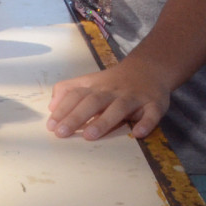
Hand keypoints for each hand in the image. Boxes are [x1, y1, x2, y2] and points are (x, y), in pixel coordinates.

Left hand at [46, 60, 170, 140]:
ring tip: (89, 136)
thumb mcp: (88, 81)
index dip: (63, 109)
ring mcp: (134, 97)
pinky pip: (151, 114)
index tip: (51, 126)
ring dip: (104, 121)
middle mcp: (112, 91)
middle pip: (93, 102)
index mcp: (95, 86)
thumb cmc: (112, 81)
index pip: (76, 95)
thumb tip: (51, 107)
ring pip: (118, 108)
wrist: (148, 69)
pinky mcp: (154, 105)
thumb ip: (68, 91)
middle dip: (76, 117)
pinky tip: (137, 134)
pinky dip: (145, 123)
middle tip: (62, 133)